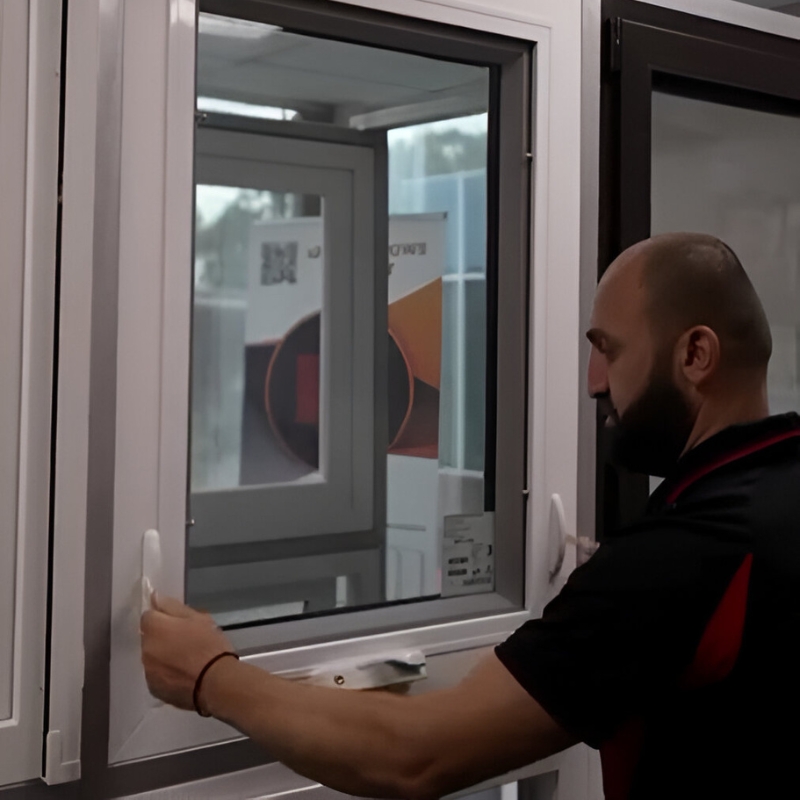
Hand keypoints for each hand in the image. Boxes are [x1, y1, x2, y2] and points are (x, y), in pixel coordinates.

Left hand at [141, 595, 235, 711]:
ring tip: (185, 660)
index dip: (162, 617)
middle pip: (148, 637)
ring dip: (162, 655)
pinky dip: (165, 673)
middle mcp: (145, 649)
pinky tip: (182, 674)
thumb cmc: (210, 646)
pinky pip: (156, 675)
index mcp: (155, 628)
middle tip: (185, 640)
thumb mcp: (199, 618)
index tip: (178, 623)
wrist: (216, 683)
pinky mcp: (153, 689)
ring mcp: (148, 671)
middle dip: (161, 637)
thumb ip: (172, 606)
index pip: (148, 616)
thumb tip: (155, 598)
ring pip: (151, 657)